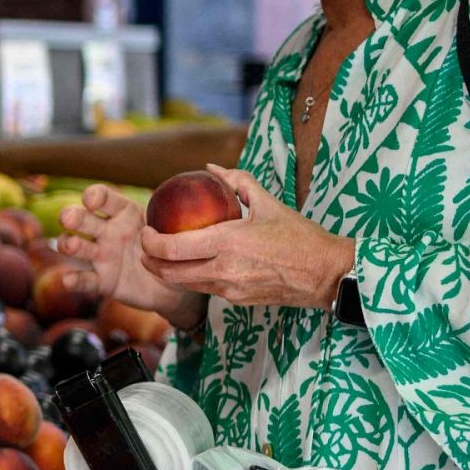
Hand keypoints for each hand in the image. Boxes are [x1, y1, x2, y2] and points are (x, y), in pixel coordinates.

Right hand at [59, 185, 204, 327]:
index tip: (92, 199)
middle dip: (73, 215)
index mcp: (124, 213)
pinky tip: (67, 280)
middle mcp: (107, 231)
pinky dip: (73, 279)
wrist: (176, 287)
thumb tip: (216, 167)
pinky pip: (85, 279)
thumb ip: (193, 203)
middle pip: (83, 219)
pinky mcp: (102, 280)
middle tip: (69, 217)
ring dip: (68, 243)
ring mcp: (101, 255)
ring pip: (77, 245)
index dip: (95, 196)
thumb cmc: (179, 249)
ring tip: (70, 245)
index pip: (104, 198)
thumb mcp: (185, 226)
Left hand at [139, 165, 354, 309]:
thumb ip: (236, 181)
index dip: (150, 242)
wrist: (325, 274)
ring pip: (184, 285)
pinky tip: (190, 264)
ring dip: (166, 272)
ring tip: (160, 256)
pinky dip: (190, 278)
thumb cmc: (298, 236)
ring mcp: (229, 289)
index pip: (173, 249)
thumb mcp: (267, 202)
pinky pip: (204, 289)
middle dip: (149, 261)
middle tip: (145, 246)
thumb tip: (210, 168)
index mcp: (227, 243)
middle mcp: (224, 270)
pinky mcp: (237, 301)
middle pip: (170, 274)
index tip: (145, 230)